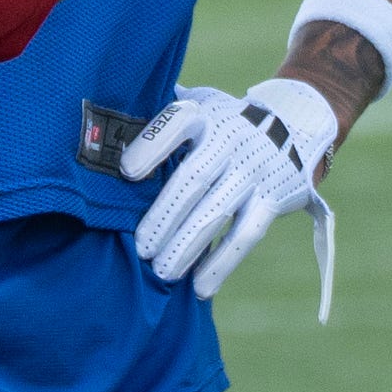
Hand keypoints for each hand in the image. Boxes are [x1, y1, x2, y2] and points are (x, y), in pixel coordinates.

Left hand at [119, 75, 336, 318]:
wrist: (294, 125)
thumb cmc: (223, 122)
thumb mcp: (198, 103)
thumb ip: (158, 111)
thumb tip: (98, 120)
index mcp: (205, 114)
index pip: (177, 123)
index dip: (152, 146)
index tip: (128, 171)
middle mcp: (231, 140)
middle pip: (194, 178)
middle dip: (165, 216)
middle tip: (141, 248)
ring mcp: (254, 171)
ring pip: (219, 212)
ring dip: (188, 245)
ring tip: (162, 272)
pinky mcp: (275, 198)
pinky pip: (247, 235)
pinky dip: (223, 263)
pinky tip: (200, 288)